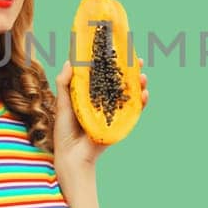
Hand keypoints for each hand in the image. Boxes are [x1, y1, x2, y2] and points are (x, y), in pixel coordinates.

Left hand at [53, 57, 148, 171]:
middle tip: (137, 60)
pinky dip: (141, 102)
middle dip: (131, 72)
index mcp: (91, 96)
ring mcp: (114, 113)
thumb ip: (65, 83)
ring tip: (143, 76)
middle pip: (121, 83)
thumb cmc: (65, 131)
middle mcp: (104, 102)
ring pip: (130, 95)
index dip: (112, 64)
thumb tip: (71, 62)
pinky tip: (144, 94)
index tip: (119, 51)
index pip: (104, 76)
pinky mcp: (120, 124)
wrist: (72, 156)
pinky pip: (134, 112)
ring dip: (139, 85)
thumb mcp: (63, 104)